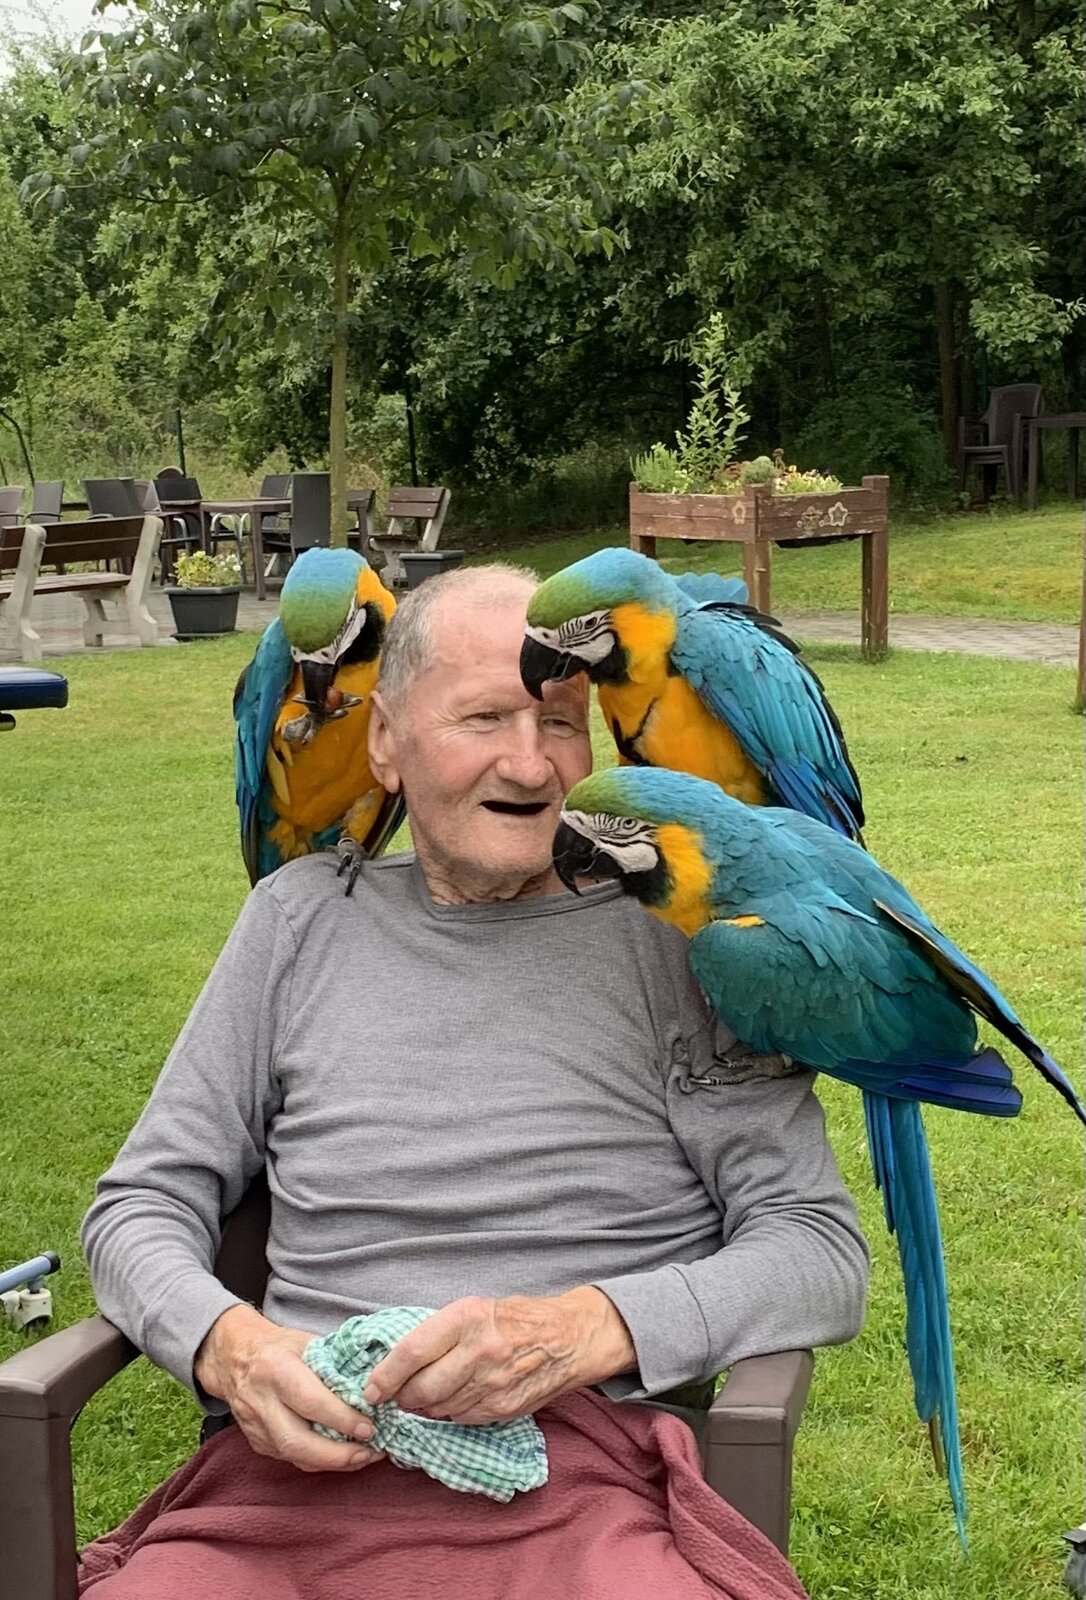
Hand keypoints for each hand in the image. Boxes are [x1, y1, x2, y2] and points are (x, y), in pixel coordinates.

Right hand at [194, 1304, 384, 1472]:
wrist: (234, 1357)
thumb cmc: (279, 1345)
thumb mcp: (306, 1342)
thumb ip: (334, 1364)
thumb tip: (373, 1386)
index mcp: (275, 1368)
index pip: (311, 1402)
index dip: (342, 1419)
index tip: (370, 1427)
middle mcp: (261, 1401)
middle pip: (297, 1441)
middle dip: (337, 1455)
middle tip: (370, 1452)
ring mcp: (255, 1426)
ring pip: (293, 1456)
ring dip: (332, 1463)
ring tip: (363, 1458)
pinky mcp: (256, 1443)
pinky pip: (289, 1459)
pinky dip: (318, 1461)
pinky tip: (342, 1457)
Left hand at [362, 1287, 635, 1424]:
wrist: (568, 1338)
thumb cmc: (516, 1318)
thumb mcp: (475, 1308)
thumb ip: (439, 1333)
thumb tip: (396, 1363)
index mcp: (467, 1318)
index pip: (411, 1353)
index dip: (384, 1376)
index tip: (371, 1389)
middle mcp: (479, 1351)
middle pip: (420, 1389)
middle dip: (402, 1397)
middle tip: (397, 1395)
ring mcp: (492, 1384)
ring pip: (438, 1409)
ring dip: (424, 1408)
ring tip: (425, 1396)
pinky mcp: (503, 1408)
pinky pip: (460, 1419)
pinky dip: (448, 1414)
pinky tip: (452, 1401)